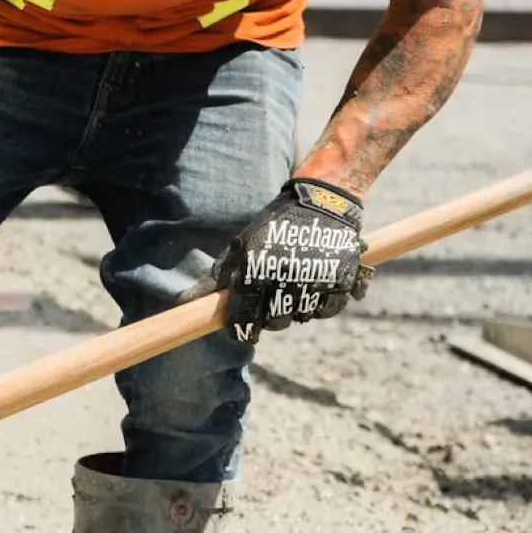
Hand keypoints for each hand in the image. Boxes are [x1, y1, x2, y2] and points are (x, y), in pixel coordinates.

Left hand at [211, 178, 372, 343]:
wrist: (323, 202)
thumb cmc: (276, 222)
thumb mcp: (243, 242)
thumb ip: (221, 274)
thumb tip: (189, 300)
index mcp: (257, 268)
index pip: (243, 316)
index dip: (238, 328)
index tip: (238, 330)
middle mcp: (286, 279)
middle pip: (275, 323)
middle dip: (269, 318)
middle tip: (269, 300)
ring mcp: (316, 282)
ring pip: (302, 317)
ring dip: (296, 308)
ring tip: (295, 283)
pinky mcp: (342, 282)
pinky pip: (328, 310)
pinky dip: (321, 303)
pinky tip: (315, 285)